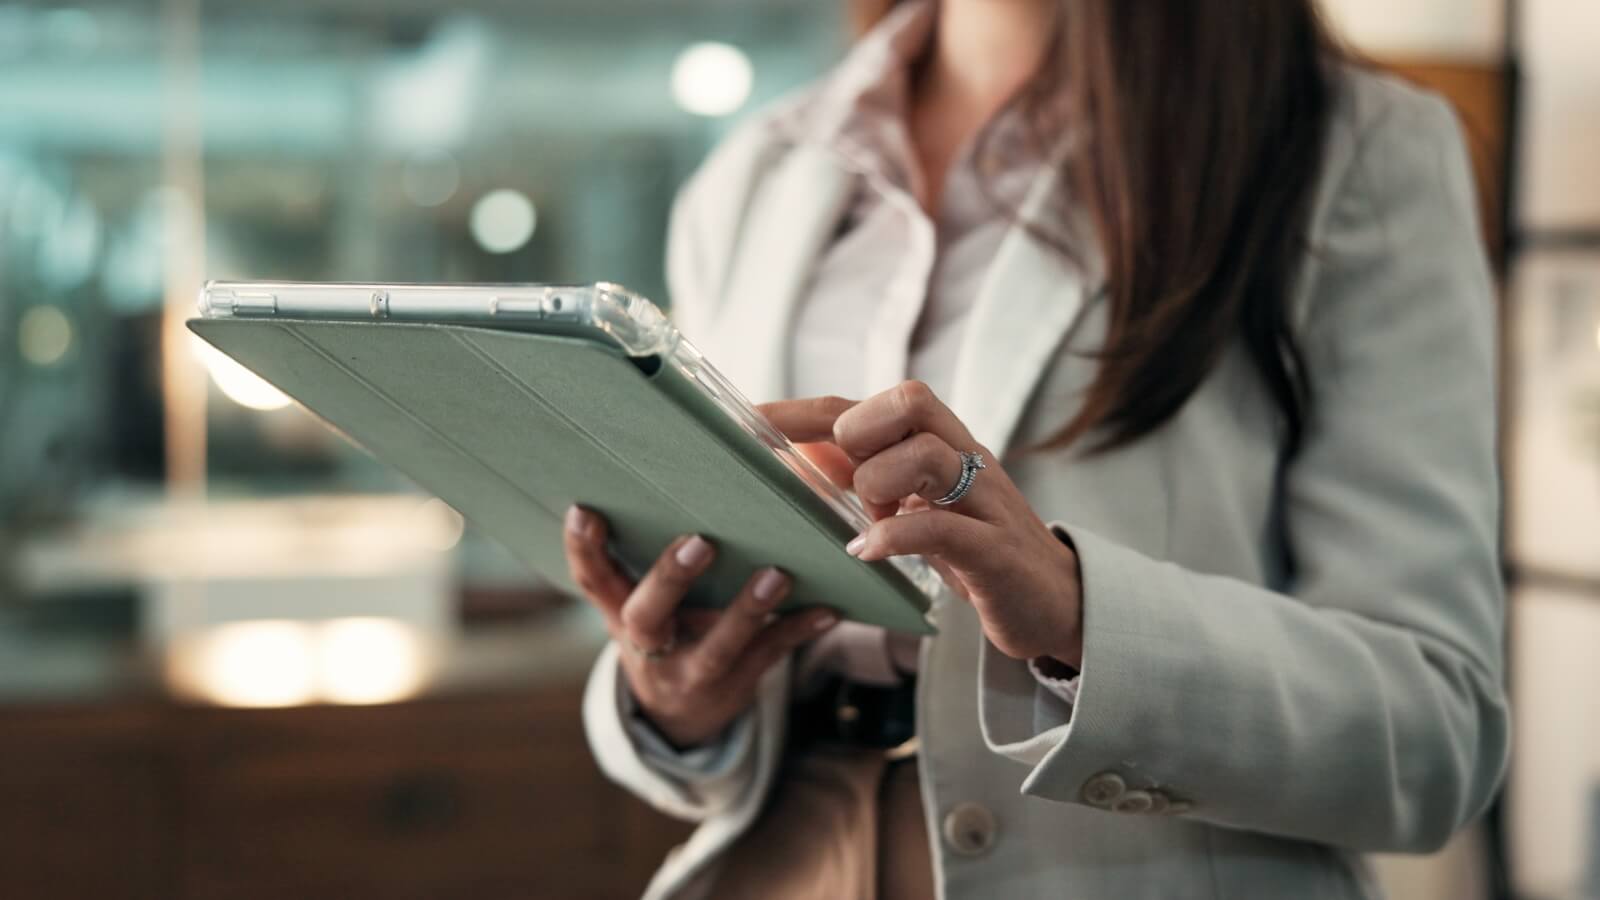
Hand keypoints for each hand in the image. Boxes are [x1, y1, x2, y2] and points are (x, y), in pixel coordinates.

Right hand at [563, 505, 838, 748]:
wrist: (680, 717)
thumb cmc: (666, 627)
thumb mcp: (641, 600)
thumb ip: (649, 554)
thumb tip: (681, 469)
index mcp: (619, 612)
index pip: (591, 580)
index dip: (583, 549)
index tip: (584, 511)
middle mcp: (650, 646)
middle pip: (648, 617)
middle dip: (670, 579)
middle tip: (699, 542)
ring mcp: (693, 673)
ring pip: (717, 647)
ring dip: (746, 610)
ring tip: (775, 576)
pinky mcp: (736, 686)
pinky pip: (770, 658)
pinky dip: (800, 631)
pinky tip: (829, 608)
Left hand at [761, 380, 1084, 666]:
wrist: (1056, 602)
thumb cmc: (976, 550)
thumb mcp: (916, 507)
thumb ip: (864, 477)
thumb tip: (797, 455)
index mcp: (942, 443)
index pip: (867, 405)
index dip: (806, 410)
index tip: (749, 418)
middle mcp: (967, 458)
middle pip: (911, 401)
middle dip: (859, 431)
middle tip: (846, 481)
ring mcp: (985, 501)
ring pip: (927, 456)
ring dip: (878, 483)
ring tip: (866, 520)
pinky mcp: (996, 551)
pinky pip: (942, 528)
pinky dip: (895, 536)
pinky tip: (866, 552)